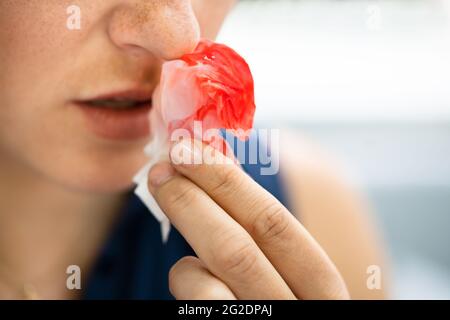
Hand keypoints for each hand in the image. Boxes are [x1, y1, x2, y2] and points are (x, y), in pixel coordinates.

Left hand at [147, 138, 349, 299]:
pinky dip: (185, 284)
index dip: (229, 183)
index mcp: (323, 290)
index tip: (191, 150)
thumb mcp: (292, 278)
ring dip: (185, 263)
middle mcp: (299, 314)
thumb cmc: (281, 303)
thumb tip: (217, 179)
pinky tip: (193, 284)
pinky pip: (194, 309)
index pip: (275, 224)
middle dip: (192, 199)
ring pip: (206, 286)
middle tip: (162, 169)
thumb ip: (268, 243)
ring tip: (186, 258)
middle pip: (237, 247)